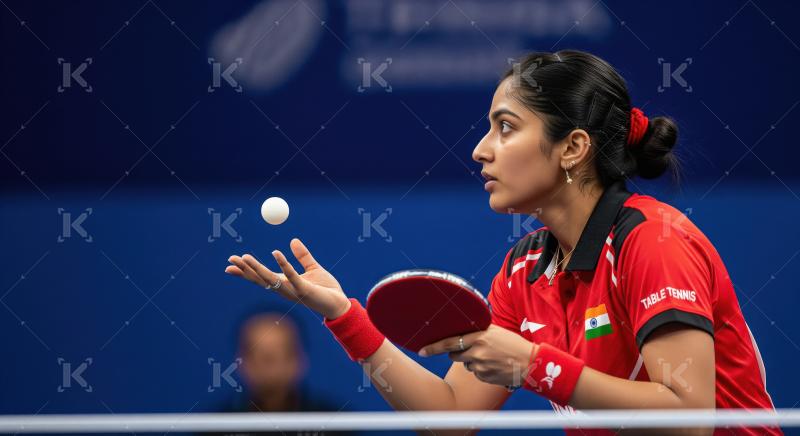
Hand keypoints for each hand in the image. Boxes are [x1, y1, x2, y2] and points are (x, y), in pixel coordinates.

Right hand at [225, 238, 351, 318]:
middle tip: (230, 259)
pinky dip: (283, 264)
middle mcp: (285, 288)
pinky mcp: (304, 290)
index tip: (230, 264)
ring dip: (257, 268)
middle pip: (260, 278)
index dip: (246, 271)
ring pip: (270, 279)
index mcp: (285, 283)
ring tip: (245, 257)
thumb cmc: (326, 289)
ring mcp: (293, 290)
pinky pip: (292, 276)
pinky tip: (276, 252)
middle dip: (245, 269)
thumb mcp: (312, 268)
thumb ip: (302, 256)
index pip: (261, 277)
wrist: (340, 304)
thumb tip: (293, 240)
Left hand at [419, 325, 538, 386]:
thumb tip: (460, 331)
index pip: (449, 343)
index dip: (433, 348)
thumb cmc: (513, 344)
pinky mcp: (484, 377)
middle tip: (473, 349)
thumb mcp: (495, 331)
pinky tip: (494, 365)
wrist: (531, 362)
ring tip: (490, 357)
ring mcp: (480, 367)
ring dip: (472, 361)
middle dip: (458, 353)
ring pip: (466, 364)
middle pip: (454, 355)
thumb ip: (477, 331)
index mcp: (479, 337)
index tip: (421, 351)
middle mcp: (477, 352)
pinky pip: (476, 373)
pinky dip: (482, 370)